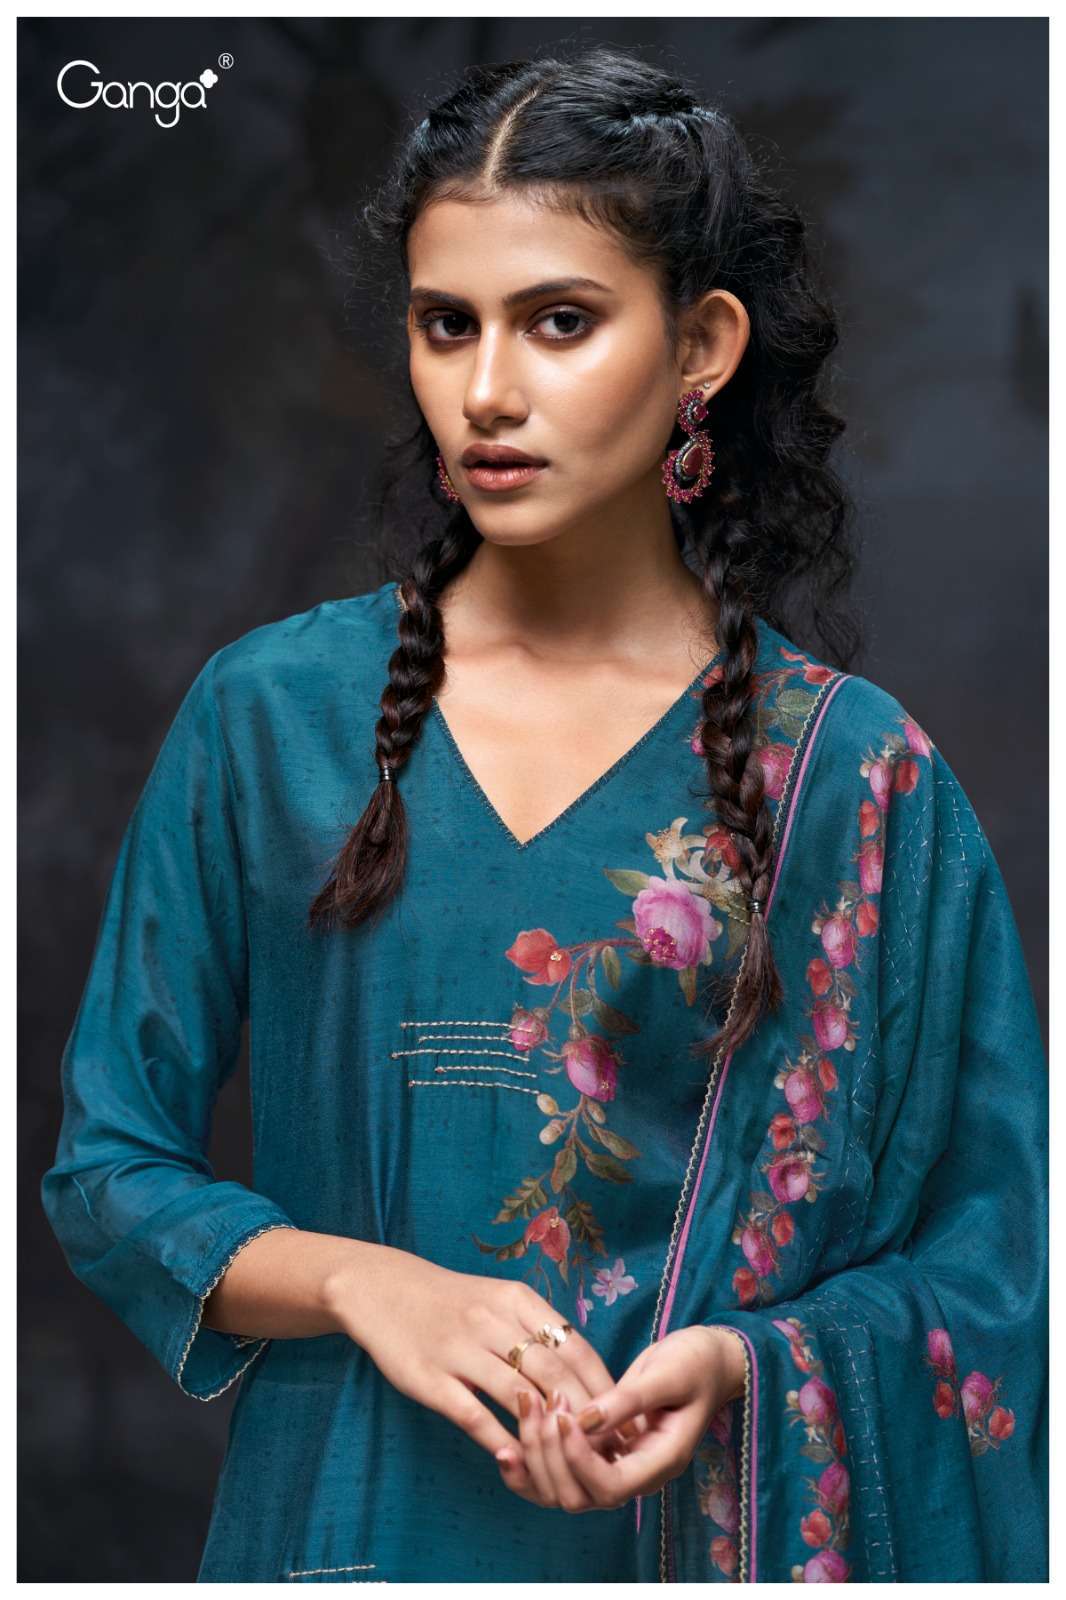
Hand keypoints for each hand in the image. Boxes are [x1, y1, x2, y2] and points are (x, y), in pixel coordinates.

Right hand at [327, 1243, 633, 1466]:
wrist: (380, 1288)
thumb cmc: (449, 1301)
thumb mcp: (497, 1298)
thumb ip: (536, 1328)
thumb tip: (583, 1371)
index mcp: (515, 1299)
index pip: (574, 1346)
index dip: (603, 1386)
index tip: (625, 1418)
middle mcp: (491, 1320)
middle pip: (553, 1372)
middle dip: (587, 1415)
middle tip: (609, 1450)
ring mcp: (459, 1349)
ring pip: (517, 1394)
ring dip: (547, 1432)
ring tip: (572, 1461)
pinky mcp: (429, 1377)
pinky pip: (471, 1413)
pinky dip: (497, 1438)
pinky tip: (514, 1459)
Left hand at [494, 1324, 745, 1510]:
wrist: (706, 1360)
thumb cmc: (694, 1364)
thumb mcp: (667, 1374)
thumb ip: (626, 1400)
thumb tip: (584, 1420)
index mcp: (660, 1462)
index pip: (611, 1486)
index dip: (580, 1458)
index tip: (563, 1415)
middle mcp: (635, 1476)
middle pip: (578, 1497)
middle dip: (550, 1455)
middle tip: (539, 1401)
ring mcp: (614, 1467)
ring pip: (561, 1492)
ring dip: (535, 1456)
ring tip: (525, 1404)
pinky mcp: (598, 1453)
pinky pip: (558, 1476)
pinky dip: (530, 1465)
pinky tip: (507, 1444)